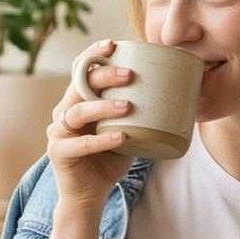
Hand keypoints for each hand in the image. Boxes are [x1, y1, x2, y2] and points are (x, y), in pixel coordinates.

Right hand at [47, 41, 137, 208]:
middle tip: (130, 74)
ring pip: (77, 112)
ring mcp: (58, 133)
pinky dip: (101, 139)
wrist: (91, 194)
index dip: (92, 55)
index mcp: (78, 102)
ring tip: (129, 105)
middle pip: (79, 86)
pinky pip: (80, 144)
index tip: (112, 44)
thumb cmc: (111, 159)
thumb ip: (140, 113)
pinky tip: (121, 136)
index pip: (81, 72)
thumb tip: (182, 95)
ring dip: (103, 106)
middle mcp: (63, 113)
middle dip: (103, 76)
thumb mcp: (128, 130)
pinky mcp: (59, 153)